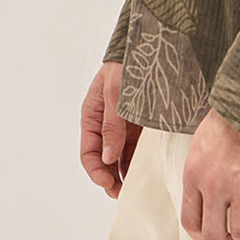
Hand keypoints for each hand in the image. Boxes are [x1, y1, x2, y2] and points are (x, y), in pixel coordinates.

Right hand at [80, 61, 141, 197]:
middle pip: (103, 159)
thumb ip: (112, 125)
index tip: (108, 183)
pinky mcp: (139, 124)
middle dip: (110, 178)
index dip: (96, 170)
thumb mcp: (116, 94)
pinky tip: (145, 171)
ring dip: (124, 173)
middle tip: (123, 194)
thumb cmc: (127, 65)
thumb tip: (108, 158)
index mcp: (92, 116)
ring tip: (134, 188)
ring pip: (120, 156)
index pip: (88, 152)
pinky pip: (136, 147)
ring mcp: (123, 124)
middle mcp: (105, 123)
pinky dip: (138, 160)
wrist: (151, 45)